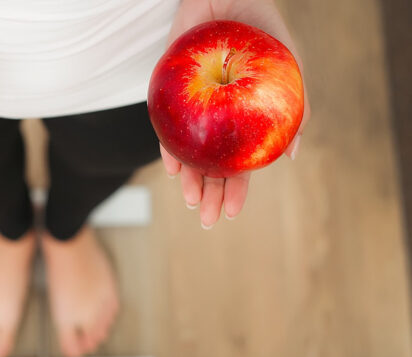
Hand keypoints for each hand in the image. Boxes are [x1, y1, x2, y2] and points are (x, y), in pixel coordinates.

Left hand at [161, 0, 310, 227]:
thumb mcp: (287, 70)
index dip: (236, 189)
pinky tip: (173, 167)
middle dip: (210, 194)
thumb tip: (289, 156)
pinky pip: (167, 128)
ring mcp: (192, 110)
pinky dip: (170, 148)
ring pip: (188, 152)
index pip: (239, 163)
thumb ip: (294, 109)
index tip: (233, 213)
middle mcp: (215, 121)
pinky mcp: (170, 94)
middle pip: (211, 165)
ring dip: (189, 179)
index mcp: (242, 121)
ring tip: (193, 200)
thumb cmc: (261, 32)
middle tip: (208, 219)